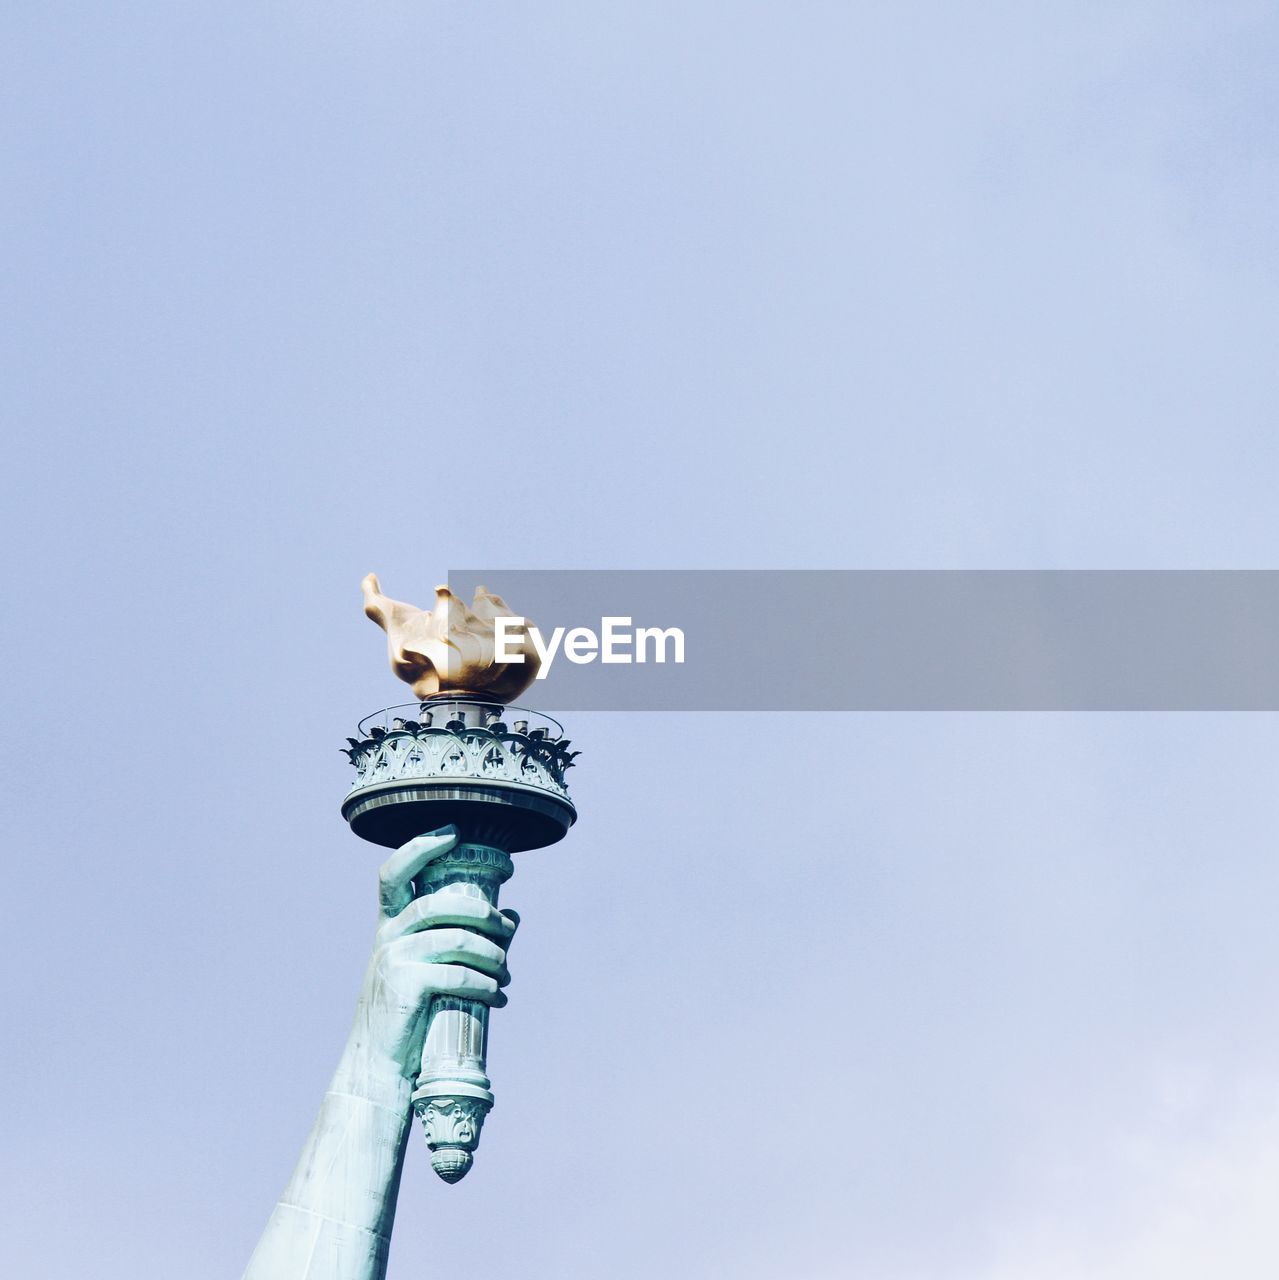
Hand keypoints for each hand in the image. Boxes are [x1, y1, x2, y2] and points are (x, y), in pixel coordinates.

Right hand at [342, 826, 518, 1085]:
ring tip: (507, 973)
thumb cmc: (409, 1014)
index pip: (394, 872)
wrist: (379, 1068)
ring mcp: (393, 959)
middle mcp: (387, 937)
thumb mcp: (429, 969)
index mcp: (389, 926)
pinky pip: (457, 974)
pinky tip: (499, 997)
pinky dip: (486, 984)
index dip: (421, 846)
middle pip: (440, 903)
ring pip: (457, 939)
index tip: (455, 832)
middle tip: (509, 929)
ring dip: (493, 955)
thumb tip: (514, 915)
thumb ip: (463, 939)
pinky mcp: (404, 986)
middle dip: (483, 913)